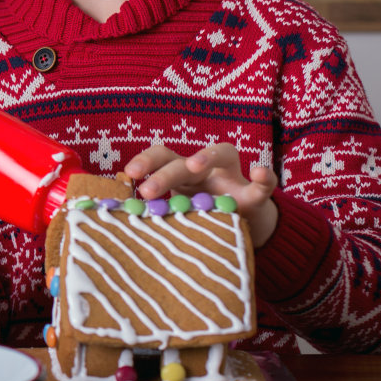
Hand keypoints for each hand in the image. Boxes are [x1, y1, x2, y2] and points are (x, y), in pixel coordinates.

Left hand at [123, 143, 279, 245]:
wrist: (238, 225)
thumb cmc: (197, 216)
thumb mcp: (176, 213)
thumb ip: (155, 210)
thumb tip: (116, 217)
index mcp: (181, 172)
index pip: (161, 156)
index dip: (145, 161)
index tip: (129, 174)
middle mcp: (204, 168)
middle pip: (182, 161)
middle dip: (164, 174)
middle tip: (146, 191)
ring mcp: (231, 177)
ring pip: (221, 154)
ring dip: (206, 156)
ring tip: (195, 165)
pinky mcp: (255, 193)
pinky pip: (264, 184)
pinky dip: (264, 178)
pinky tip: (259, 173)